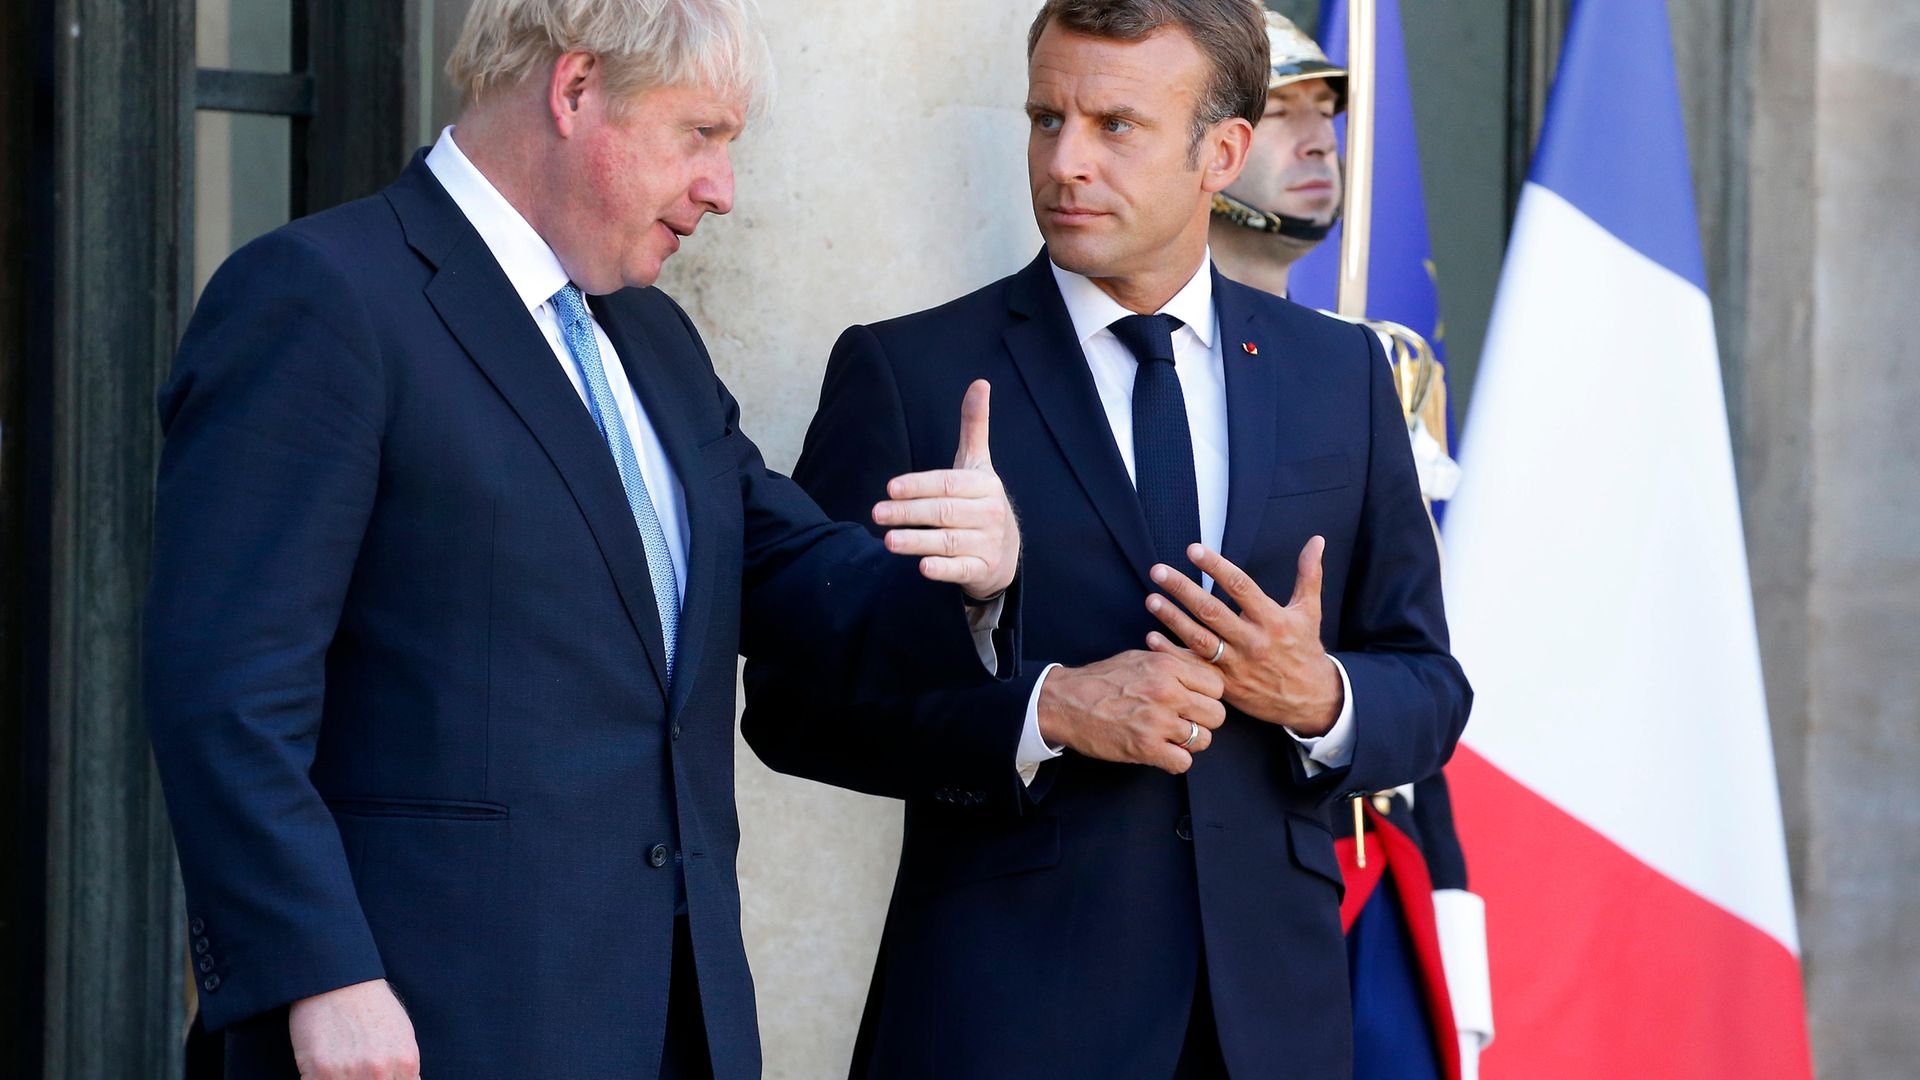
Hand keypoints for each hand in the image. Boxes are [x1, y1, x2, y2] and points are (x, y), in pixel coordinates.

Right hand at [288, 979, 420, 1079]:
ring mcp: (350, 1074)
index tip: (379, 1077)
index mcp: (406, 1062)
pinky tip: (321, 1072)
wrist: (338, 980)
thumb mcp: (403, 1035)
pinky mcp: (319, 1072)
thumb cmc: (371, 1005)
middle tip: (357, 1072)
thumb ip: (404, 1068)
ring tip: (340, 1070)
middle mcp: (381, 1072)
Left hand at [873, 379, 1020, 600]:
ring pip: (948, 542)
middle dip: (909, 513)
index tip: (890, 488)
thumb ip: (974, 426)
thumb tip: (979, 382)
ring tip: (888, 541)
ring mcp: (987, 543)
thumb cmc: (981, 503)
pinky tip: (922, 567)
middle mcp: (990, 513)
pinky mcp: (982, 570)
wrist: (1005, 553)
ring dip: (917, 542)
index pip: (947, 483)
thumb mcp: (978, 465)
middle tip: (877, 513)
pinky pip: (961, 570)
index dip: (918, 485)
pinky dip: (942, 569)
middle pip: (944, 511)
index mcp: (985, 485)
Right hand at [1036, 650, 1226, 773]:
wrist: (1065, 701)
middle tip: (1185, 720)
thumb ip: (1174, 662)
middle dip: (1204, 720)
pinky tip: (1162, 751)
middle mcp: (1167, 693)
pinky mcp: (1146, 748)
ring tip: (1171, 736)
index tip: (1195, 700)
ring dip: (1190, 742)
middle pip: (1216, 714)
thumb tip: (1203, 667)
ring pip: (1203, 740)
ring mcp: (1157, 722)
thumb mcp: (1140, 657)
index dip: (1208, 695)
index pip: (1216, 686)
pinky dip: (1175, 760)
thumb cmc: (1101, 680)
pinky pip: (1183, 763)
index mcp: (1167, 667)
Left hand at [1144, 538, 1342, 737]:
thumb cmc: (1305, 649)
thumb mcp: (1310, 611)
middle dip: (1183, 589)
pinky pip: (1195, 667)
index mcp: (1273, 619)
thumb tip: (1317, 540)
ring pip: (1199, 639)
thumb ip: (1308, 574)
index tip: (1193, 550)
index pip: (1240, 586)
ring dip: (1172, 619)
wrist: (1310, 700)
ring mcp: (1237, 664)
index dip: (1216, 567)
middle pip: (1212, 611)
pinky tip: (1151, 638)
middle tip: (1159, 571)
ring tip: (1151, 599)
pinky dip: (1172, 653)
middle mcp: (1253, 641)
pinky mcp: (1226, 684)